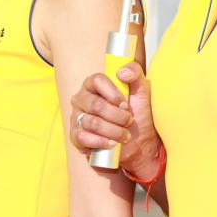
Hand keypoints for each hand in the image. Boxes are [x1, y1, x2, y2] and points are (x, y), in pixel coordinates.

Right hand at [70, 61, 161, 177]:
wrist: (137, 143)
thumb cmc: (136, 114)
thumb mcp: (141, 92)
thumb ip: (135, 74)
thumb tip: (122, 72)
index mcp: (94, 84)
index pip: (97, 80)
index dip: (113, 93)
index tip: (125, 103)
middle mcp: (81, 98)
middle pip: (96, 104)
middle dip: (117, 116)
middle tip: (129, 121)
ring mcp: (76, 117)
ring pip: (92, 123)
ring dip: (113, 131)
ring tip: (125, 135)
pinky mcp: (75, 136)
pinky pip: (83, 138)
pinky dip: (102, 142)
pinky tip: (112, 143)